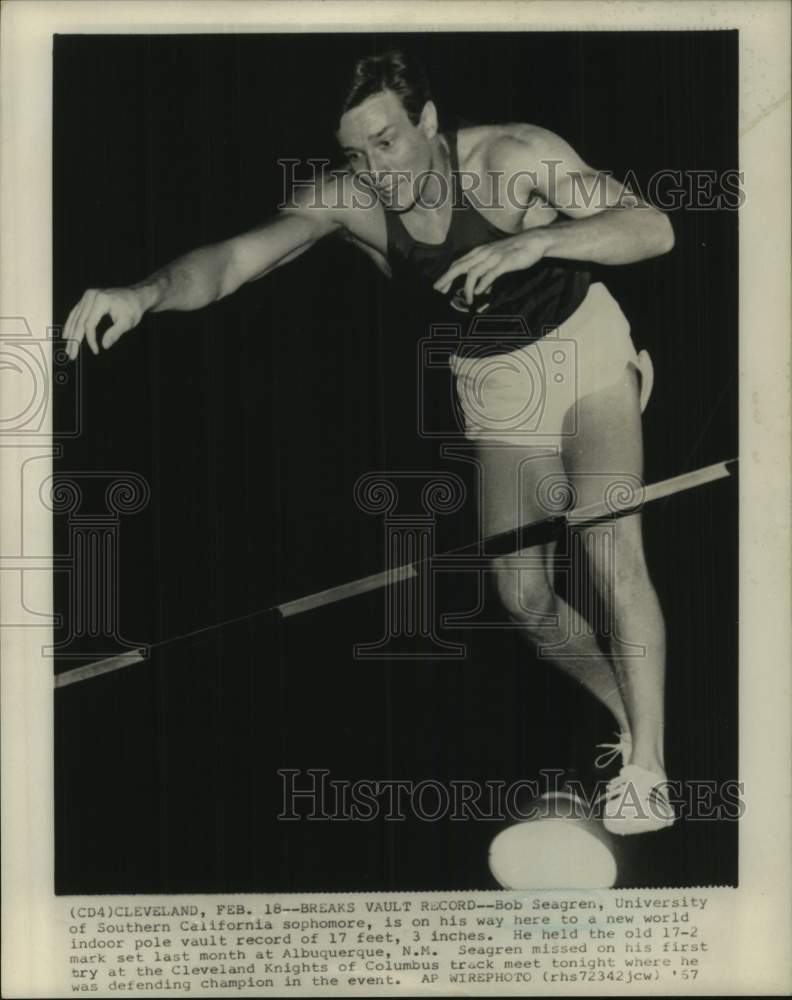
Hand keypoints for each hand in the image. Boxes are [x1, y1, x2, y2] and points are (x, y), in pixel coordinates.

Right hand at [63, 286, 147, 360]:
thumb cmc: (133, 308)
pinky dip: (71, 324)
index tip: (96, 351)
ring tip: (68, 348)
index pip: (89, 323)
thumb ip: (115, 333)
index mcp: (101, 300)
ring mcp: (88, 296)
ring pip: (75, 317)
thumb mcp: (127, 322)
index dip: (90, 339)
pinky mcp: (87, 298)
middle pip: (79, 321)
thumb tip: (104, 345)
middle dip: (74, 339)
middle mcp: (91, 296)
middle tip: (71, 354)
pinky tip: (68, 334)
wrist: (135, 295)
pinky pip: (76, 312)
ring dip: (70, 333)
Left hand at [433, 230, 549, 305]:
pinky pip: (490, 274)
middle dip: (447, 279)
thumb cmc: (515, 252)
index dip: (447, 275)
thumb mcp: (497, 262)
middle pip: (460, 266)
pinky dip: (483, 284)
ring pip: (473, 272)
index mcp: (479, 252)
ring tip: (467, 300)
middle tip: (439, 290)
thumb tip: (481, 290)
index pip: (458, 263)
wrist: (534, 241)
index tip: (439, 287)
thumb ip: (487, 274)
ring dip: (468, 288)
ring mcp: (493, 257)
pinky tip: (480, 293)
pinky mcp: (504, 262)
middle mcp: (483, 253)